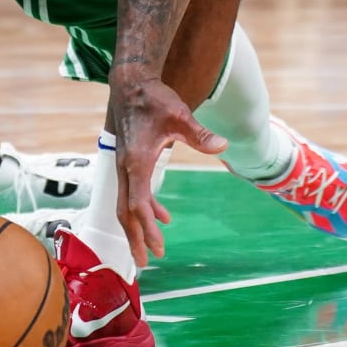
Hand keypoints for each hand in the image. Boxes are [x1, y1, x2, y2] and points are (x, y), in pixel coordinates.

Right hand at [110, 76, 227, 264]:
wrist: (130, 83)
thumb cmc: (154, 98)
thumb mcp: (179, 115)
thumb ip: (199, 134)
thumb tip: (223, 145)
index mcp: (136, 161)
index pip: (137, 204)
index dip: (147, 228)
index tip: (157, 249)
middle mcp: (125, 167)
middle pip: (124, 211)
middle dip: (134, 237)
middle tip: (146, 263)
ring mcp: (124, 164)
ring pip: (125, 203)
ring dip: (137, 226)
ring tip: (153, 247)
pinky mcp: (127, 160)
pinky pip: (131, 191)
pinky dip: (144, 207)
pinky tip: (163, 214)